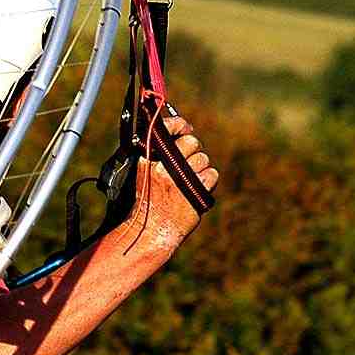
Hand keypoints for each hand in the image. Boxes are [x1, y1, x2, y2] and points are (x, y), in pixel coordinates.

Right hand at [134, 117, 217, 233]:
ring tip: (189, 182)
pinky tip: (196, 190)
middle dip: (193, 150)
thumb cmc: (147, 202)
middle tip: (188, 162)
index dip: (180, 125)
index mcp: (148, 157)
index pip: (168, 128)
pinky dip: (208, 182)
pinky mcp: (195, 190)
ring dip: (200, 169)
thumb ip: (158, 153)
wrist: (151, 230)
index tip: (185, 128)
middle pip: (191, 142)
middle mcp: (164, 165)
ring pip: (203, 159)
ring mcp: (180, 177)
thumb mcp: (143, 173)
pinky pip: (211, 175)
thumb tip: (182, 132)